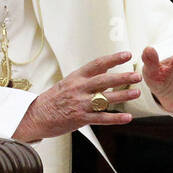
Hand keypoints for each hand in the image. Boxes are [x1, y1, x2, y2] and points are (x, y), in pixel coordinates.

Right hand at [13, 51, 141, 141]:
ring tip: (136, 93)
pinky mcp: (80, 118)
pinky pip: (101, 118)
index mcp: (76, 77)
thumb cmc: (54, 99)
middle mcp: (78, 89)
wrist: (36, 116)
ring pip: (104, 99)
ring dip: (122, 96)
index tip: (127, 54)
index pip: (97, 64)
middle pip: (103, 81)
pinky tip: (127, 117)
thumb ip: (87, 76)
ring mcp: (79, 104)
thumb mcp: (68, 82)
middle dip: (122, 78)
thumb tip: (106, 67)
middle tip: (136, 76)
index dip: (113, 59)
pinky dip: (115, 118)